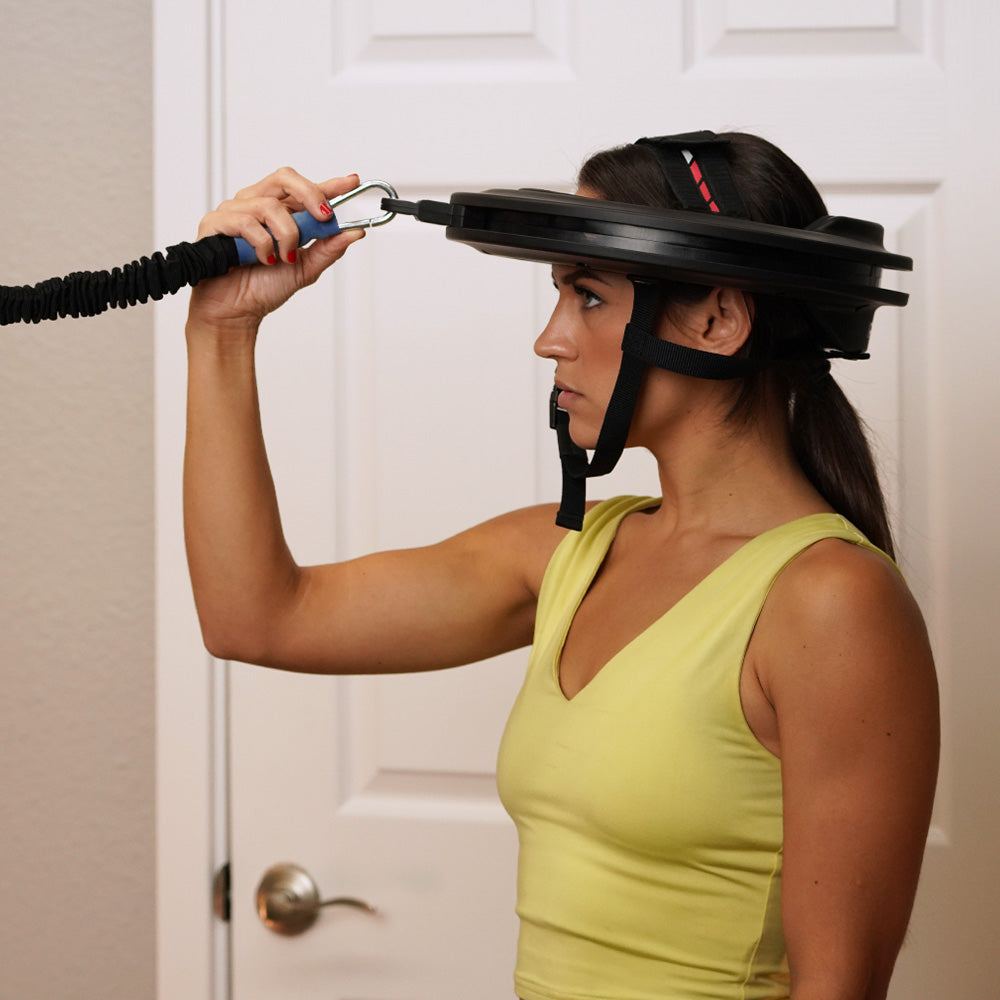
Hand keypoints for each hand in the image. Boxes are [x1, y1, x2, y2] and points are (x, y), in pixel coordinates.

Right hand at [188, 168, 365, 331]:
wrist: (235, 312)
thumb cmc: (263, 288)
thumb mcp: (306, 268)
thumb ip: (328, 248)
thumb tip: (355, 232)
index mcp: (279, 213)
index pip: (305, 189)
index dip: (329, 184)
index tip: (351, 183)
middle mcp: (256, 205)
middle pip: (285, 179)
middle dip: (310, 195)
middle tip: (324, 217)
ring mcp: (235, 211)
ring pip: (270, 205)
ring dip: (285, 235)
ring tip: (283, 258)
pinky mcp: (215, 223)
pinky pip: (246, 222)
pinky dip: (262, 244)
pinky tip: (262, 259)